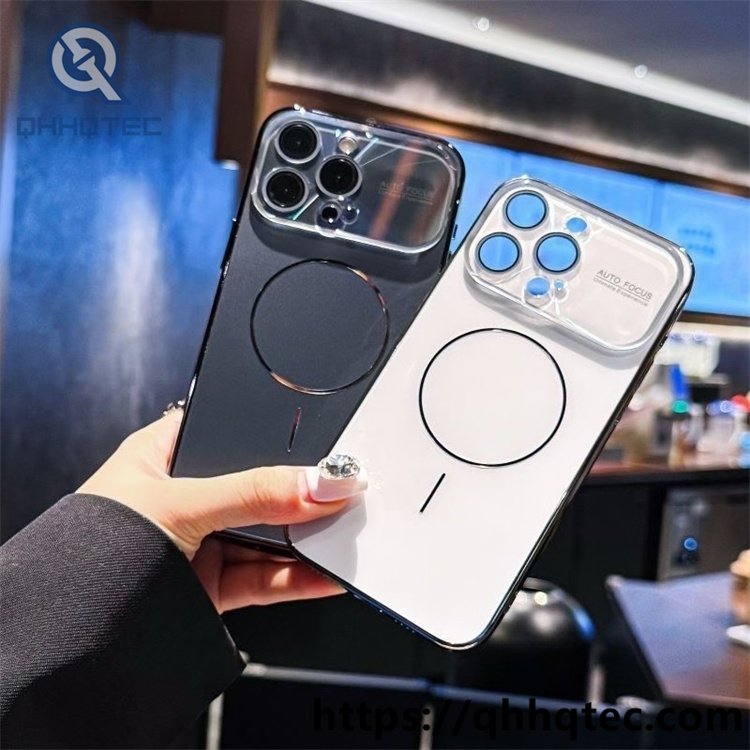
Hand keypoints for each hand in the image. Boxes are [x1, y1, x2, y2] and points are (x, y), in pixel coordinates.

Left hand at [78, 410, 352, 611]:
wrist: (67, 636)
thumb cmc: (91, 549)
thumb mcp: (180, 503)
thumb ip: (253, 493)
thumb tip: (316, 484)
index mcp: (168, 454)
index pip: (238, 436)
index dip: (280, 440)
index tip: (323, 450)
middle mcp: (189, 496)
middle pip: (262, 487)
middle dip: (302, 495)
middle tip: (344, 493)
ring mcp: (205, 542)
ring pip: (270, 535)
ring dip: (309, 537)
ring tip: (345, 533)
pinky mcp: (215, 586)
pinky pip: (268, 578)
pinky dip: (301, 577)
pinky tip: (328, 571)